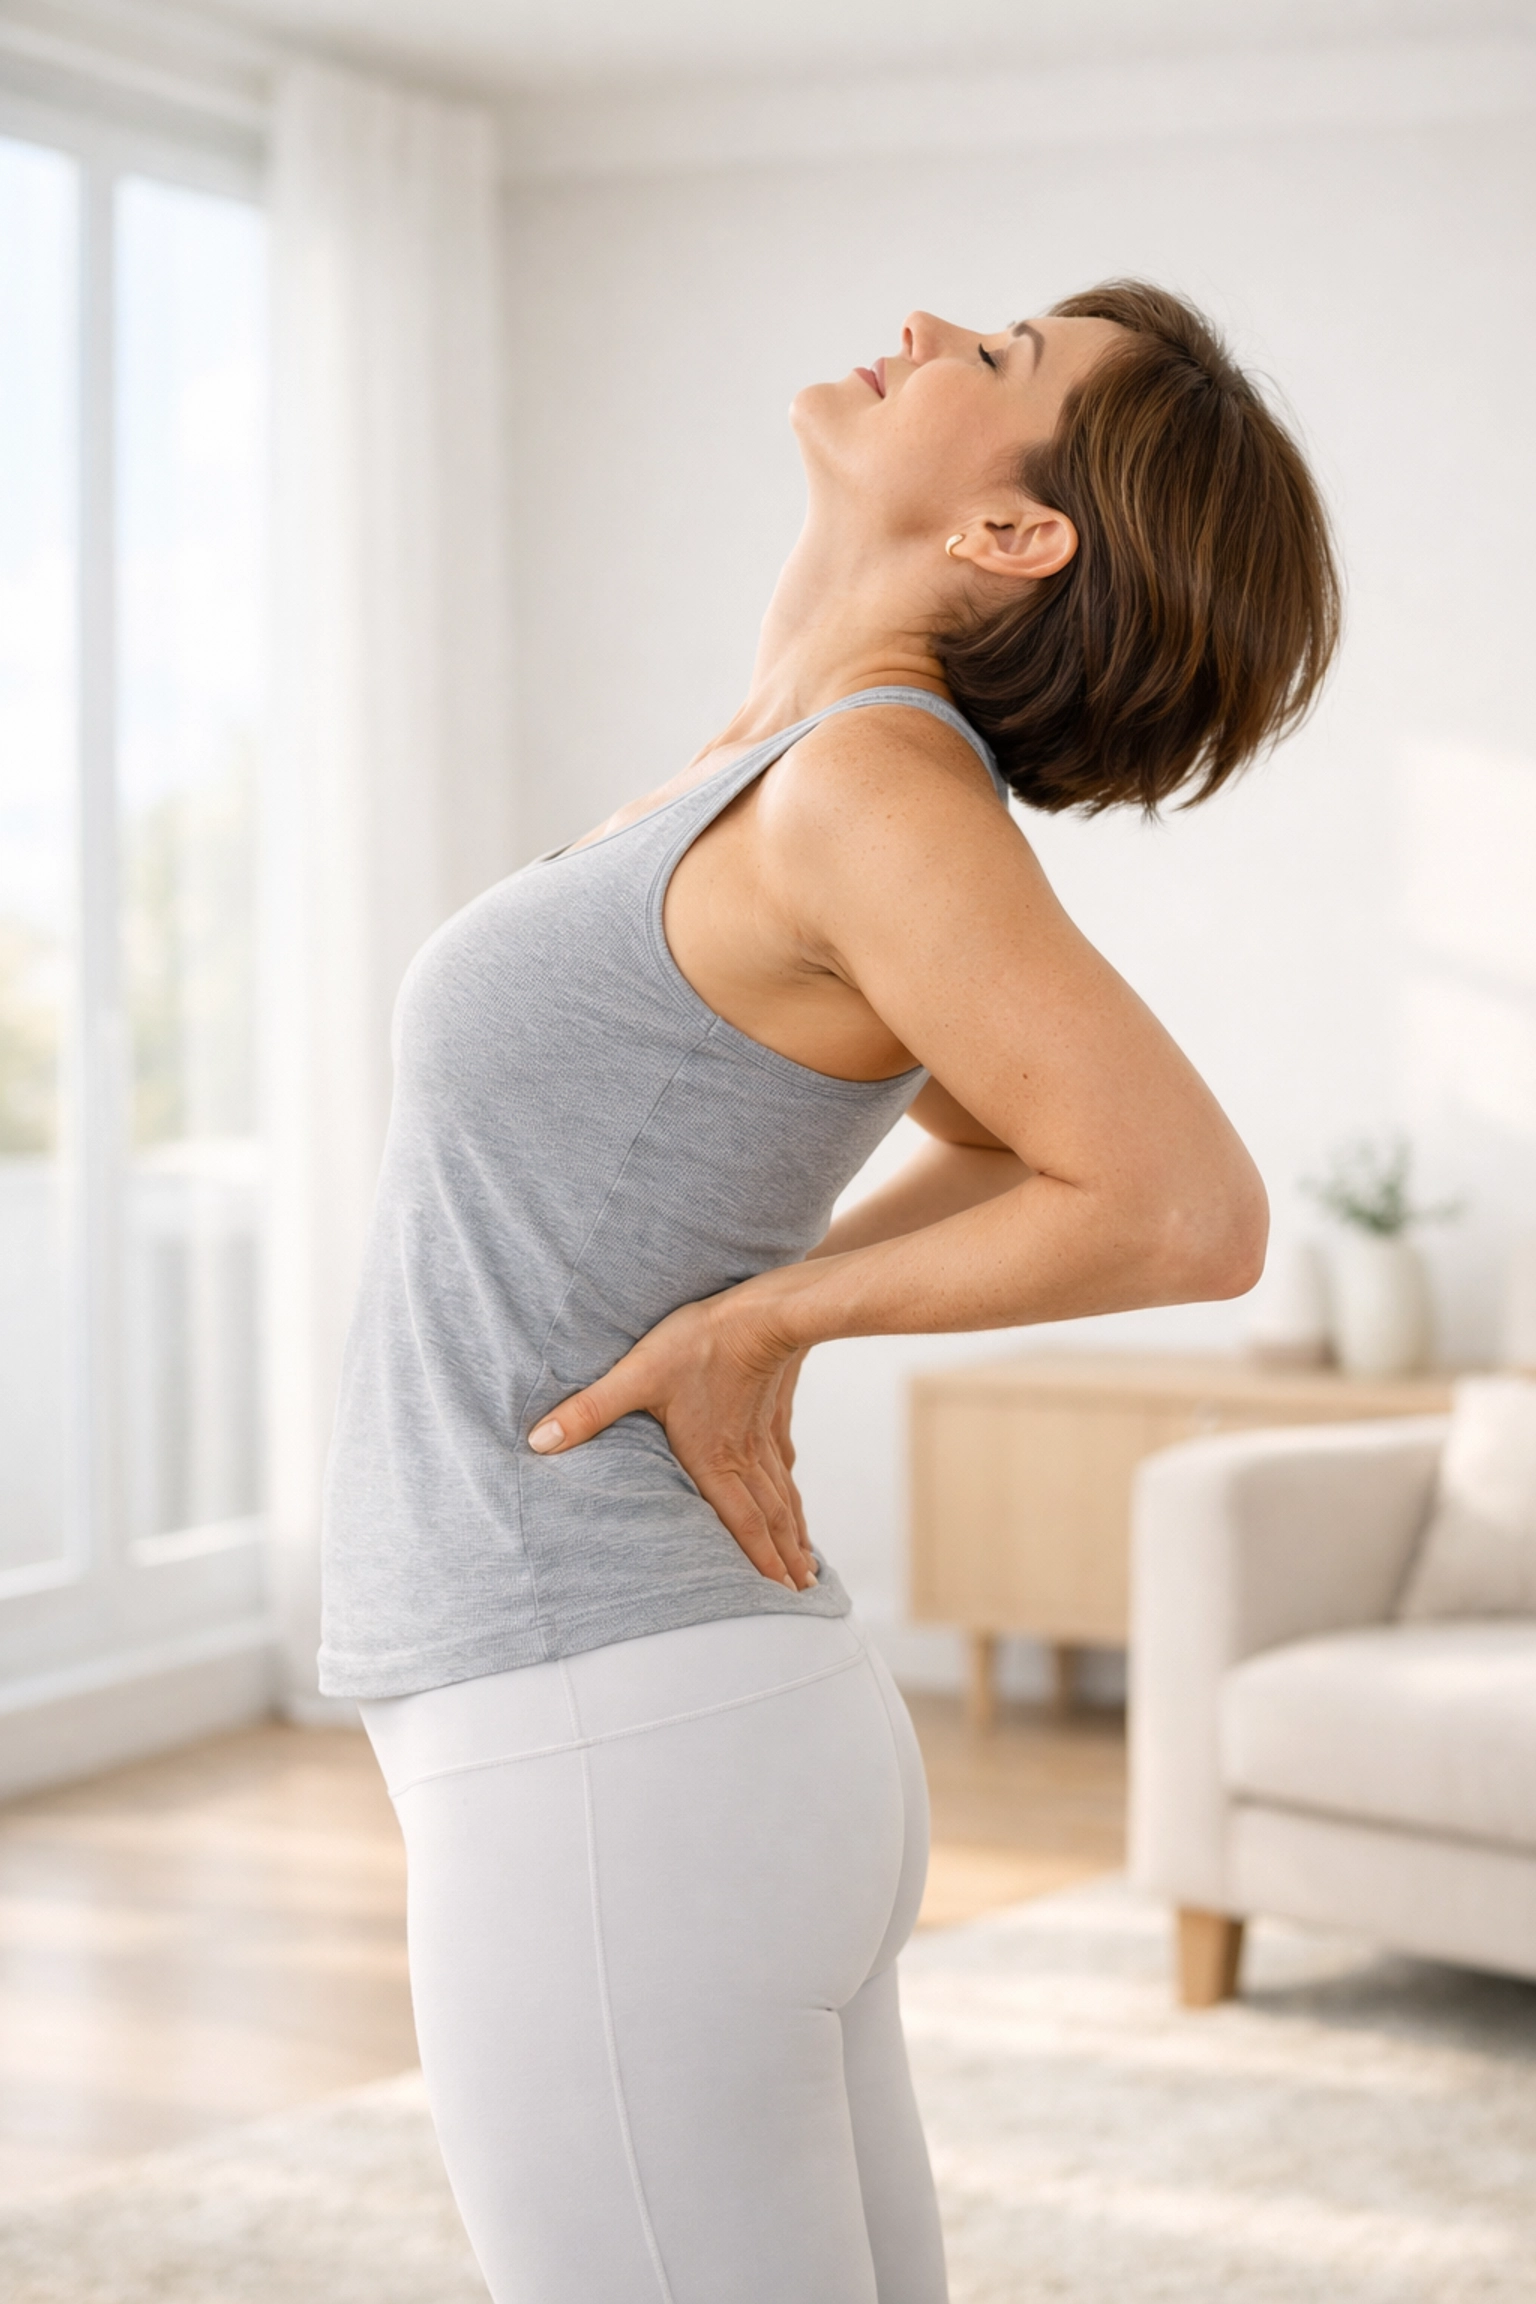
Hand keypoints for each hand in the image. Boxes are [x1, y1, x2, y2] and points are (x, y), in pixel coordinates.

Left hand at [527, 1287, 817, 1591]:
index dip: (758, 1562)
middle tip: (802, 1593)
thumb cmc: (699, 1342)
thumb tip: (539, 1442)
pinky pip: (784, 1462)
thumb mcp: (635, 1374)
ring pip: (782, 1495)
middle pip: (769, 1519)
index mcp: (712, 1459)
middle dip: (784, 1559)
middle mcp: (742, 1456)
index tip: (779, 1595)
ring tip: (807, 1564)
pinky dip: (792, 1489)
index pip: (739, 1524)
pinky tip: (794, 1495)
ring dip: (794, 1532)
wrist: (761, 1311)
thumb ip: (589, 1410)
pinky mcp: (771, 1412)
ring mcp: (762, 1436)